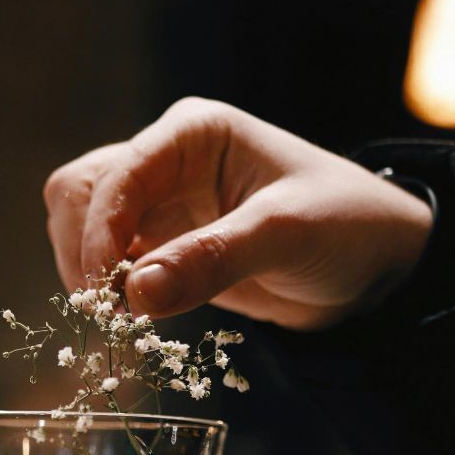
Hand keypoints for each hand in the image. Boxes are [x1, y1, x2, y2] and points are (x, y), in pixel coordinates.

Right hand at [44, 98, 433, 330]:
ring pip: (82, 226)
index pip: (116, 174)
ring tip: (120, 320)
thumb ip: (211, 259)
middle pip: (79, 192)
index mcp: (193, 133)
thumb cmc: (345, 225)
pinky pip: (111, 264)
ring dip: (87, 273)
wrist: (375, 266)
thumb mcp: (284, 235)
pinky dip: (109, 293)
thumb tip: (136, 294)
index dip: (99, 232)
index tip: (108, 291)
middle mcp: (166, 161)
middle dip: (82, 250)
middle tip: (106, 310)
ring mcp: (161, 204)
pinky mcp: (165, 246)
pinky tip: (131, 321)